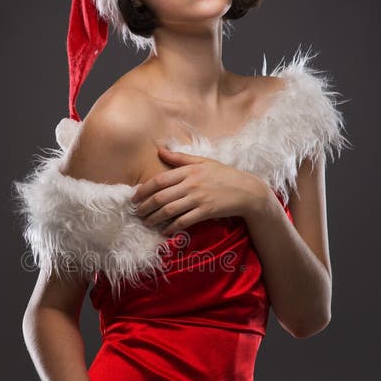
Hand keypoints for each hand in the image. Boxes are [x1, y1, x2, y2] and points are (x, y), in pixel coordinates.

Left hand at [132, 145, 267, 234]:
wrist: (246, 191)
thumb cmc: (223, 175)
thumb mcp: (202, 161)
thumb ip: (179, 158)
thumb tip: (159, 149)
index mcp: (189, 170)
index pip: (159, 180)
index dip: (143, 190)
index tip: (134, 197)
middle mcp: (192, 184)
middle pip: (161, 197)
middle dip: (145, 207)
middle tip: (137, 212)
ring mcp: (199, 199)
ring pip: (169, 210)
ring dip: (154, 218)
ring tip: (146, 222)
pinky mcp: (206, 212)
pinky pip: (183, 222)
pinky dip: (171, 227)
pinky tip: (164, 230)